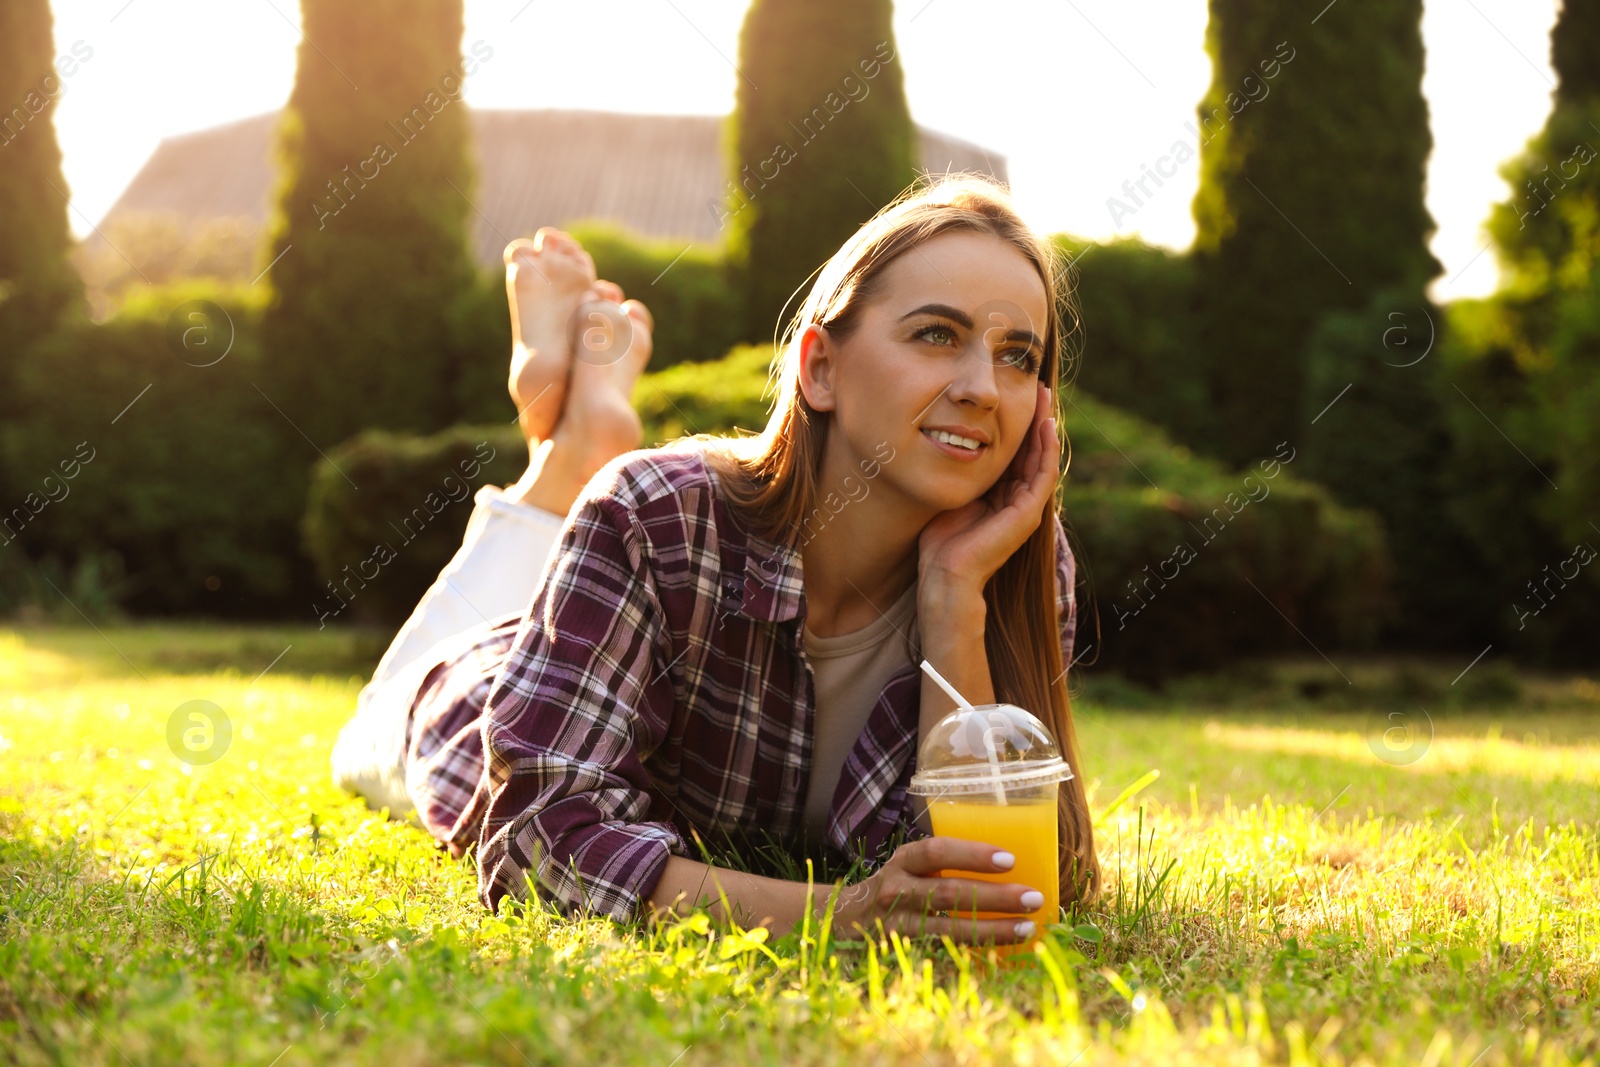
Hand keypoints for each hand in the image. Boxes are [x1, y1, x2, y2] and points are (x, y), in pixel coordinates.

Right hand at [828, 837, 1042, 944]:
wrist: (843, 921)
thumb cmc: (894, 887)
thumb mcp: (909, 867)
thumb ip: (943, 864)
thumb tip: (1008, 865)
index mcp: (902, 862)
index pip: (937, 852)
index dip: (972, 855)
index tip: (1008, 860)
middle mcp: (896, 891)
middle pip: (949, 893)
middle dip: (996, 897)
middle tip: (1033, 897)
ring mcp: (899, 926)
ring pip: (950, 929)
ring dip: (993, 929)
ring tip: (1027, 927)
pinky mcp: (903, 953)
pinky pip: (945, 953)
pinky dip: (976, 953)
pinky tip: (1003, 953)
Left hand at [918, 381, 1058, 594]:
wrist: (946, 573)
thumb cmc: (941, 540)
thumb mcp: (953, 493)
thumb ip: (961, 473)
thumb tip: (949, 441)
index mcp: (1000, 496)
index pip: (1014, 454)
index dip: (1016, 426)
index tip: (1014, 397)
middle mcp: (1017, 500)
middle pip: (1030, 451)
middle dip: (1033, 419)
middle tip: (1035, 387)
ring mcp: (1026, 507)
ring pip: (1041, 458)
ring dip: (1044, 427)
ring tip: (1044, 398)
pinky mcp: (1029, 513)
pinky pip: (1044, 474)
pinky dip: (1047, 449)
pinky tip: (1047, 425)